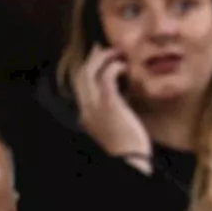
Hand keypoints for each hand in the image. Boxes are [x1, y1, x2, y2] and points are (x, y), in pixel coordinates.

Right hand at [73, 45, 152, 170]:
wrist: (131, 162)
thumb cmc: (129, 151)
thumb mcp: (115, 130)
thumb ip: (114, 115)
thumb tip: (123, 101)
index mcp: (86, 117)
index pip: (80, 87)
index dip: (88, 70)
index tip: (98, 60)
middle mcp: (86, 110)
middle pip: (81, 75)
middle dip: (92, 59)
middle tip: (104, 48)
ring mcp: (96, 107)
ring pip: (91, 73)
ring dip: (103, 59)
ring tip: (117, 53)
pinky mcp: (110, 104)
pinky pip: (107, 77)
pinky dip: (114, 67)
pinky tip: (124, 66)